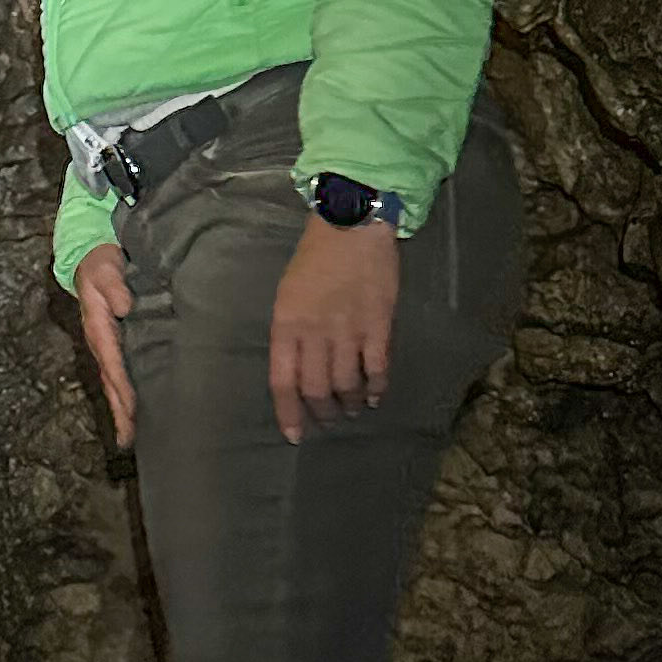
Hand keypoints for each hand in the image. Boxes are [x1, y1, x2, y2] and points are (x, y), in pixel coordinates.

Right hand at [72, 241, 136, 448]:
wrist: (92, 258)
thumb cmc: (101, 265)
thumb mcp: (105, 269)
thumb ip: (114, 286)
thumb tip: (124, 307)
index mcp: (99, 329)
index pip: (113, 364)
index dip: (123, 387)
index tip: (133, 409)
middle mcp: (102, 344)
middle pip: (112, 383)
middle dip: (120, 411)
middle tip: (129, 439)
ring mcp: (109, 347)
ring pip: (115, 384)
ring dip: (123, 410)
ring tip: (131, 438)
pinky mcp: (118, 345)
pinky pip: (122, 375)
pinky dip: (126, 396)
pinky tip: (137, 412)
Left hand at [268, 215, 398, 444]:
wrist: (351, 226)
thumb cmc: (314, 259)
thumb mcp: (287, 295)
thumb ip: (291, 333)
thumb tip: (298, 369)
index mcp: (286, 324)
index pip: (283, 382)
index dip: (289, 413)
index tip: (295, 435)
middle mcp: (315, 333)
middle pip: (316, 390)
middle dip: (322, 413)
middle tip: (329, 420)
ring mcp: (348, 331)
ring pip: (346, 386)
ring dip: (350, 404)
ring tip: (353, 409)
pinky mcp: (378, 326)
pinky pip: (376, 370)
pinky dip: (376, 389)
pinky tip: (376, 396)